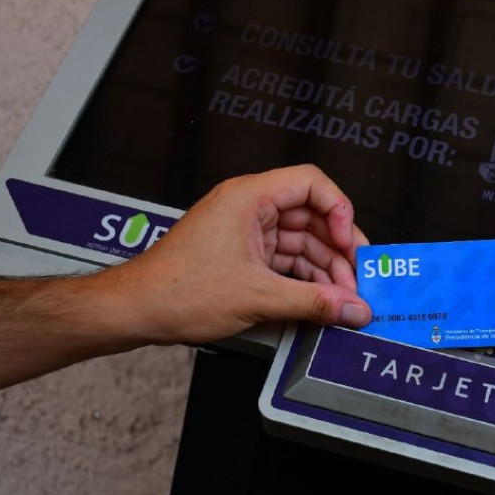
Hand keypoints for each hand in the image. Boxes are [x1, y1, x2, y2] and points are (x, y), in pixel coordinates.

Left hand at [102, 164, 371, 344]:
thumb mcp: (258, 297)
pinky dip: (305, 279)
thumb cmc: (178, 290)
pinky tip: (321, 300)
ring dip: (324, 270)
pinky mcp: (244, 255)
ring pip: (302, 242)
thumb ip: (314, 302)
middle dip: (338, 249)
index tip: (349, 242)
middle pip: (312, 216)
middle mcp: (249, 208)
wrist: (138, 311)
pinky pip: (286, 260)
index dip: (338, 210)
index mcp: (249, 198)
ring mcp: (247, 232)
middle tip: (357, 279)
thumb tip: (353, 308)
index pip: (311, 183)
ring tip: (343, 299)